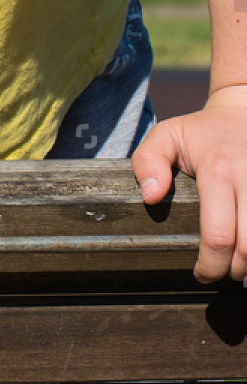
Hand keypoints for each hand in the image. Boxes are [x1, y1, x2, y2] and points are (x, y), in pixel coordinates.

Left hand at [132, 84, 246, 282]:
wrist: (244, 110)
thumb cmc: (202, 131)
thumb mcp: (166, 134)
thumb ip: (147, 161)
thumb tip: (150, 198)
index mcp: (218, 169)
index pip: (218, 234)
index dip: (210, 264)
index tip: (199, 273)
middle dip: (233, 270)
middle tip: (219, 273)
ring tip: (236, 264)